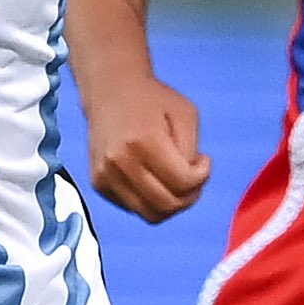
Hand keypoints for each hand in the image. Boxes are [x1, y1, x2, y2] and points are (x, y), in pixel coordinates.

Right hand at [83, 74, 210, 221]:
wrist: (110, 89)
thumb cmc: (151, 99)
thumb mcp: (185, 114)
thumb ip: (191, 151)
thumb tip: (191, 181)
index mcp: (143, 142)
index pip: (183, 183)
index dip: (203, 176)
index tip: (204, 161)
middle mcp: (120, 162)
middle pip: (167, 205)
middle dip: (190, 196)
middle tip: (194, 178)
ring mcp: (106, 176)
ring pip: (150, 215)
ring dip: (172, 204)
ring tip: (178, 182)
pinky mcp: (99, 184)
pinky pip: (134, 208)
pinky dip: (151, 201)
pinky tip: (156, 179)